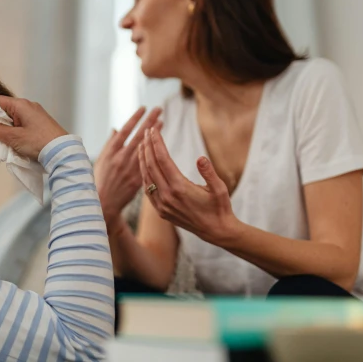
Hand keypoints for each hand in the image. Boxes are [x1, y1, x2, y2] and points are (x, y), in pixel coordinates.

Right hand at [0, 95, 67, 159]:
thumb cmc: (39, 142)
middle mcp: (28, 106)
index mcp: (21, 105)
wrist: (61, 151)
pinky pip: (20, 124)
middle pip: (4, 110)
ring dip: (3, 128)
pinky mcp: (38, 124)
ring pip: (11, 118)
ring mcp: (34, 115)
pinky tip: (9, 141)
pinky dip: (12, 131)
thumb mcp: (13, 137)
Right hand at [94, 107, 161, 223]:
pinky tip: (161, 144)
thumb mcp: (100, 159)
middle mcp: (121, 158)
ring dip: (154, 134)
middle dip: (149, 121)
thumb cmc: (99, 179)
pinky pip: (148, 163)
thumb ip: (110, 144)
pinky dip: (155, 152)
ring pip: (146, 148)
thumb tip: (116, 129)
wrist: (103, 203)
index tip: (144, 108)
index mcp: (111, 152)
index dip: (135, 118)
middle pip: (138, 136)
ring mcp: (130, 169)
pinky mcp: (138, 179)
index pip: (126, 130)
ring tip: (162, 121)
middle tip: (159, 109)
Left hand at [138, 128, 242, 245]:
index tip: (153, 130)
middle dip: (147, 147)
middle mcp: (167, 196)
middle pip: (151, 166)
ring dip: (142, 160)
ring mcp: (162, 205)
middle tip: (146, 132)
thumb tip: (201, 158)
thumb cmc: (220, 208)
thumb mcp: (220, 189)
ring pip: (146, 178)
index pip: (163, 159)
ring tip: (142, 145)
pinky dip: (144, 176)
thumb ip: (209, 173)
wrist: (216, 232)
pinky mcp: (161, 211)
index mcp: (180, 188)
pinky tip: (144, 167)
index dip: (157, 143)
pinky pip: (147, 191)